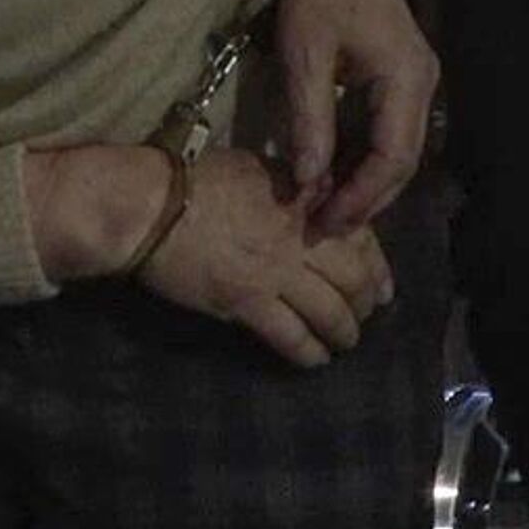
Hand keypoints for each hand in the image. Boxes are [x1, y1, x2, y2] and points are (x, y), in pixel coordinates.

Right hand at [136, 147, 393, 367]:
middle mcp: (298, 236)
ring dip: (345, 333)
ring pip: (332, 314)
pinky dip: (310, 353)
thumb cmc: (192, 178)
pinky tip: (314, 359)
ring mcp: (274, 273)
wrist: (147, 205)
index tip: (381, 283)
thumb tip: (320, 203)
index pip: (359, 236)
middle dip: (366, 303)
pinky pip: (293, 338)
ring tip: (344, 341)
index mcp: (302, 198)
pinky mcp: (247, 303)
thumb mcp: (254, 168)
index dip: (376, 265)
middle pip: (355, 279)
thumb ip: (293, 188)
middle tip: (364, 315)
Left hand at [275, 0, 438, 236]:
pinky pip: (387, 130)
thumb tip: (307, 183)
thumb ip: (309, 121)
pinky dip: (362, 157)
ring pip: (396, 150)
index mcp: (405, 80)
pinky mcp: (400, 78)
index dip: (359, 197)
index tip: (322, 222)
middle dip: (362, 199)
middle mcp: (423, 87)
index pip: (392, 159)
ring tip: (322, 210)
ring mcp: (416, 83)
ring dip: (362, 182)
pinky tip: (332, 174)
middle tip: (319, 228)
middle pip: (401, 162)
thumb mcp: (306, 55)